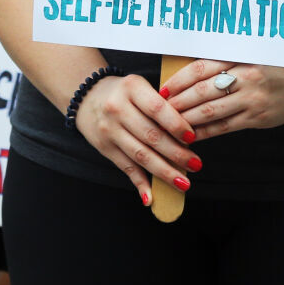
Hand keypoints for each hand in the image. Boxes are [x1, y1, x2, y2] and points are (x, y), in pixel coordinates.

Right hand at [73, 74, 200, 205]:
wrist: (87, 97)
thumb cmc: (125, 92)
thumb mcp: (140, 86)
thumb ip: (161, 104)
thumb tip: (188, 133)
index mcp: (131, 88)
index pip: (157, 108)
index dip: (176, 124)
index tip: (192, 138)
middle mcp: (117, 109)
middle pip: (150, 135)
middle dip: (176, 153)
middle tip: (196, 164)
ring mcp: (109, 130)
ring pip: (140, 155)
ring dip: (163, 172)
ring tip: (183, 183)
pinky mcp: (105, 148)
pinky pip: (126, 167)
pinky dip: (140, 183)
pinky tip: (151, 197)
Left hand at [163, 58, 283, 140]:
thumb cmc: (272, 67)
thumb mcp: (250, 55)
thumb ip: (224, 63)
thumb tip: (188, 74)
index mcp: (241, 58)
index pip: (202, 68)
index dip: (180, 79)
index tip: (164, 89)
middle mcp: (246, 77)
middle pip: (203, 90)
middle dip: (179, 101)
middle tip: (160, 109)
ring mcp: (252, 99)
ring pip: (212, 111)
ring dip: (188, 119)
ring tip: (170, 124)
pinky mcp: (257, 119)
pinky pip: (225, 127)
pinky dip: (206, 132)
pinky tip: (191, 136)